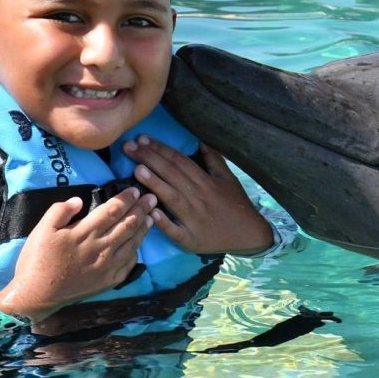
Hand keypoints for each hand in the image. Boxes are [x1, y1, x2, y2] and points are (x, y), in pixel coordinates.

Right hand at [0, 187, 154, 322]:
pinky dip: (137, 250)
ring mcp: (108, 266)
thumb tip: (79, 200)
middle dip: (142, 209)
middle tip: (152, 198)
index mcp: (85, 233)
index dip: (126, 199)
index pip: (112, 210)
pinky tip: (139, 243)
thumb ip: (60, 211)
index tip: (135, 190)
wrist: (36, 295)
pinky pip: (129, 263)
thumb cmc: (37, 260)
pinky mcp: (109, 281)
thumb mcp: (41, 230)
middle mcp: (101, 248)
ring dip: (144, 228)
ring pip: (132, 243)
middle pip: (127, 224)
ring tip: (152, 216)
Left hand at [124, 136, 273, 255]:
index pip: (179, 161)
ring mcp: (194, 219)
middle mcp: (198, 198)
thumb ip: (214, 160)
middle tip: (129, 147)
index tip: (143, 139)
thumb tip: (201, 140)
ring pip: (172, 198)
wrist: (249, 234)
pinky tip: (151, 213)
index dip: (161, 149)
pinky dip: (164, 222)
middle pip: (172, 175)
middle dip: (149, 159)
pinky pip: (175, 230)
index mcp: (206, 182)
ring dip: (154, 183)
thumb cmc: (236, 205)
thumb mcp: (228, 179)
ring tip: (137, 169)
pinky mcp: (190, 239)